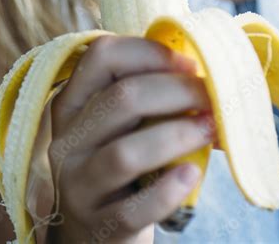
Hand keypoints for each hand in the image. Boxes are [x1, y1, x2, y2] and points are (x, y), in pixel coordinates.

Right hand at [46, 34, 214, 242]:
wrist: (96, 233)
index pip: (101, 56)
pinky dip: (168, 190)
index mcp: (72, 103)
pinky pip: (134, 208)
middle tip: (211, 97)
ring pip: (126, 153)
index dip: (149, 52)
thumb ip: (144, 94)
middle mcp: (67, 140)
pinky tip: (191, 175)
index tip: (188, 63)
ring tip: (210, 130)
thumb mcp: (119, 124)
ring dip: (177, 135)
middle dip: (177, 91)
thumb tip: (204, 69)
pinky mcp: (99, 226)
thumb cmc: (121, 164)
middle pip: (121, 99)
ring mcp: (78, 185)